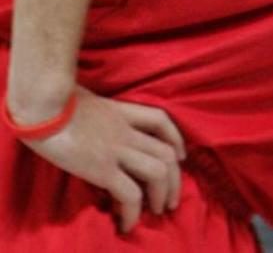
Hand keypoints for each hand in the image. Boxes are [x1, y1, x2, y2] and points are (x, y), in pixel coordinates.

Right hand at [20, 86, 185, 233]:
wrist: (43, 105)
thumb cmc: (53, 100)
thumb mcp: (83, 98)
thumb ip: (92, 109)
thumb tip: (84, 111)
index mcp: (121, 112)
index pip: (160, 120)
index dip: (176, 138)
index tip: (180, 155)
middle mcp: (126, 131)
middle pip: (167, 152)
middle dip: (175, 179)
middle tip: (172, 200)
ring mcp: (117, 149)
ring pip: (157, 171)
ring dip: (162, 195)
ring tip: (158, 210)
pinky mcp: (102, 168)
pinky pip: (130, 193)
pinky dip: (133, 211)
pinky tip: (128, 223)